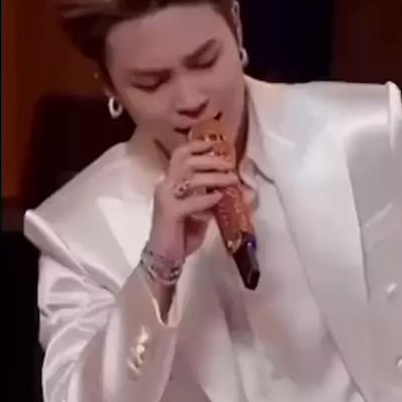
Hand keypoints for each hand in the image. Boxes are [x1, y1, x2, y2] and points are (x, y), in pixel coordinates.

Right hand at [148, 139, 237, 259]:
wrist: (164, 258)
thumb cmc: (181, 234)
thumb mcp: (201, 213)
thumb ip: (211, 199)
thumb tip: (237, 190)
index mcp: (171, 182)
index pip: (180, 155)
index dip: (197, 145)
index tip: (218, 143)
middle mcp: (165, 185)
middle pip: (187, 161)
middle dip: (211, 160)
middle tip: (230, 164)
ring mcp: (165, 198)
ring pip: (190, 178)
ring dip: (214, 177)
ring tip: (231, 180)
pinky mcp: (169, 212)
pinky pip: (190, 201)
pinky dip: (206, 198)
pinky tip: (219, 198)